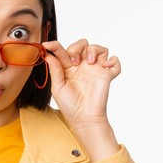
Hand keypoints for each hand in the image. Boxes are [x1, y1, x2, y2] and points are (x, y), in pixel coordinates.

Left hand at [42, 39, 120, 160]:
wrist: (84, 118)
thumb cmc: (70, 106)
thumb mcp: (58, 87)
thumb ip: (55, 69)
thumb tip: (48, 54)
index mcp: (68, 67)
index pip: (62, 50)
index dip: (55, 45)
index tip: (47, 45)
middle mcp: (82, 66)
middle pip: (82, 44)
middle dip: (77, 47)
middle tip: (74, 60)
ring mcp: (95, 69)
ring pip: (99, 49)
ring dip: (94, 50)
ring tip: (90, 62)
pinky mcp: (106, 75)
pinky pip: (115, 62)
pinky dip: (113, 60)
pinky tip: (106, 66)